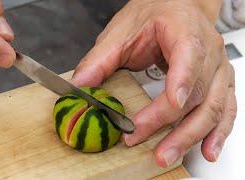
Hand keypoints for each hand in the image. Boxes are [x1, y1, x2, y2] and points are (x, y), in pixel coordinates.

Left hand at [71, 0, 236, 166]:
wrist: (176, 8)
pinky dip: (218, 133)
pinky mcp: (220, 82)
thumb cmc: (154, 14)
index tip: (171, 104)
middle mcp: (208, 50)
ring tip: (168, 154)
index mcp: (185, 29)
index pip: (189, 55)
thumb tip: (80, 85)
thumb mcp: (121, 31)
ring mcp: (218, 68)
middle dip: (173, 124)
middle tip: (149, 144)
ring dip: (192, 136)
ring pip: (213, 107)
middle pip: (198, 92)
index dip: (182, 81)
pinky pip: (225, 110)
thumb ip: (100, 59)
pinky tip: (207, 150)